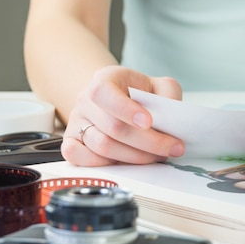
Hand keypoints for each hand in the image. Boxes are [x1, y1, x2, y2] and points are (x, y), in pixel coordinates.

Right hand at [61, 66, 184, 165]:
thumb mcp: (159, 86)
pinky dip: (106, 164)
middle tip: (172, 147)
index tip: (149, 122)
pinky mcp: (71, 143)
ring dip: (135, 156)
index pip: (105, 92)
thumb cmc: (139, 95)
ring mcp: (76, 123)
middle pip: (113, 127)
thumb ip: (169, 96)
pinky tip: (127, 162)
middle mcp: (86, 100)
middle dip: (148, 142)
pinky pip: (79, 158)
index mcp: (105, 79)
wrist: (118, 101)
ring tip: (157, 156)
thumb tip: (173, 118)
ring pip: (102, 146)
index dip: (126, 109)